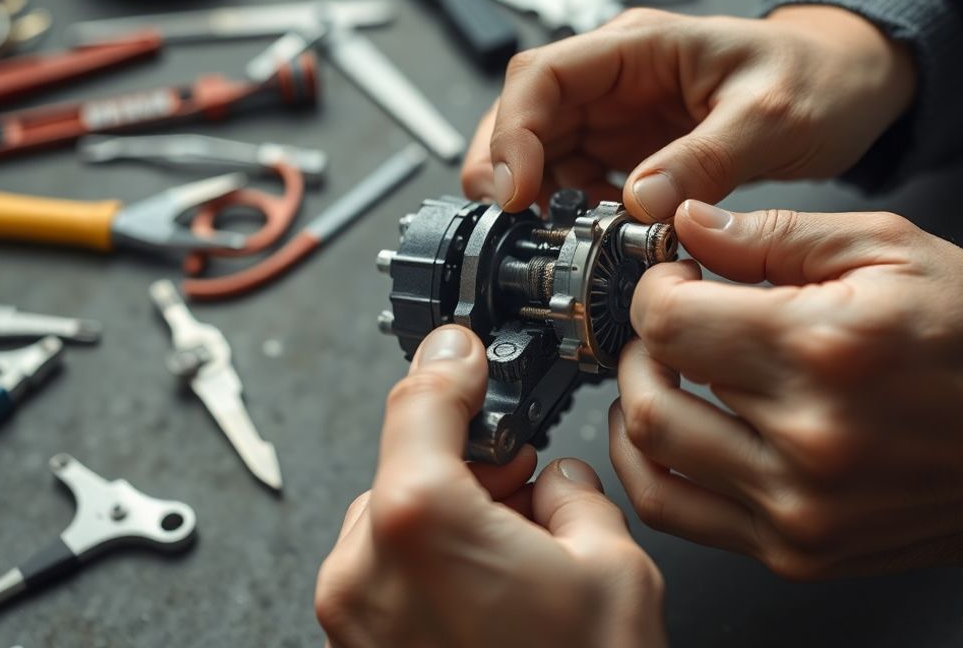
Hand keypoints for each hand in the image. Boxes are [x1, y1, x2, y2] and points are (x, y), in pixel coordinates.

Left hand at [315, 325, 665, 647]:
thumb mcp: (611, 569)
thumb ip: (573, 493)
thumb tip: (556, 480)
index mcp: (421, 521)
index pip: (419, 397)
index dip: (450, 359)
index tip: (463, 347)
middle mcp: (365, 565)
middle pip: (409, 463)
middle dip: (471, 462)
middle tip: (529, 479)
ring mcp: (351, 615)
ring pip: (398, 518)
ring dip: (453, 515)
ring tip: (522, 556)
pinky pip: (388, 572)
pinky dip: (433, 562)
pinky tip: (494, 591)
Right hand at [460, 5, 915, 220]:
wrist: (850, 87)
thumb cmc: (817, 78)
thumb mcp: (769, 116)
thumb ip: (704, 160)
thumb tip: (642, 205)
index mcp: (639, 46)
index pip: (542, 76)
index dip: (514, 133)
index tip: (516, 191)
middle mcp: (617, 80)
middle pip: (525, 117)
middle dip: (506, 171)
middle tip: (514, 226)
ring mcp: (620, 118)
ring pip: (544, 155)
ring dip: (539, 199)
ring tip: (562, 241)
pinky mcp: (633, 154)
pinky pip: (581, 184)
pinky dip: (574, 215)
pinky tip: (594, 239)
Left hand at [610, 202, 962, 576]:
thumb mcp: (895, 250)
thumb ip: (779, 234)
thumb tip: (689, 223)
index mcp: (824, 347)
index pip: (671, 321)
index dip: (655, 289)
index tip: (674, 280)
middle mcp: (805, 437)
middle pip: (653, 385)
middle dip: (644, 340)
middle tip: (673, 319)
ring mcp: (797, 507)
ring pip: (650, 453)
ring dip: (638, 400)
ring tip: (665, 372)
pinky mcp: (797, 550)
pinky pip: (678, 513)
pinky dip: (652, 467)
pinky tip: (673, 430)